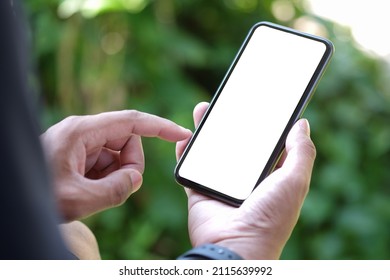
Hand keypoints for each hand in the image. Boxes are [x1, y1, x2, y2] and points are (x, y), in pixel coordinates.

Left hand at [42, 110, 190, 220]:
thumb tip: (135, 179)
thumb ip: (116, 190)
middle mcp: (83, 132)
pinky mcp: (80, 155)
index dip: (160, 127)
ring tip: (92, 191)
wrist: (15, 201)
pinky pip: (107, 165)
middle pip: (127, 142)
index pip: (132, 121)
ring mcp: (81, 143)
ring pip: (118, 157)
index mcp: (82, 131)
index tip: (182, 134)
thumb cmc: (37, 195)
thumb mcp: (79, 199)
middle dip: (128, 167)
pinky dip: (105, 180)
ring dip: (115, 177)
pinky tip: (87, 190)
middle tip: (112, 188)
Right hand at [176, 102, 315, 258]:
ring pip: (211, 152)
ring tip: (203, 109)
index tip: (257, 103)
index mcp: (269, 177)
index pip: (265, 145)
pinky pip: (190, 167)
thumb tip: (302, 123)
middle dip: (230, 122)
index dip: (262, 124)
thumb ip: (301, 152)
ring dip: (206, 131)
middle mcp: (244, 180)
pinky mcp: (200, 191)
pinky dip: (185, 152)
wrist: (235, 247)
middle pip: (235, 144)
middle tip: (228, 101)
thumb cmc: (270, 218)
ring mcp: (221, 185)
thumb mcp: (295, 182)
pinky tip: (184, 136)